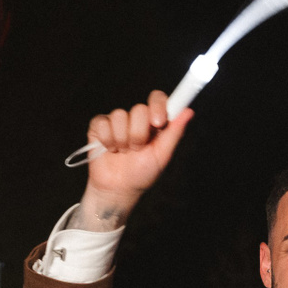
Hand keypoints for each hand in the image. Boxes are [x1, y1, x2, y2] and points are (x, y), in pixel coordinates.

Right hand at [80, 90, 192, 228]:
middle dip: (139, 134)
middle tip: (137, 149)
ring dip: (123, 140)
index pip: (157, 98)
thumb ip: (174, 132)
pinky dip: (108, 140)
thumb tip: (188, 111)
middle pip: (139, 109)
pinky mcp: (99, 126)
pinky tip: (110, 149)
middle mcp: (136, 118)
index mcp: (154, 122)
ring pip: (120, 116)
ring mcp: (117, 121)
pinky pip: (103, 123)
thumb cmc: (143, 173)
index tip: (158, 122)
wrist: (119, 189)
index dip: (158, 106)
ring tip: (123, 152)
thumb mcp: (162, 155)